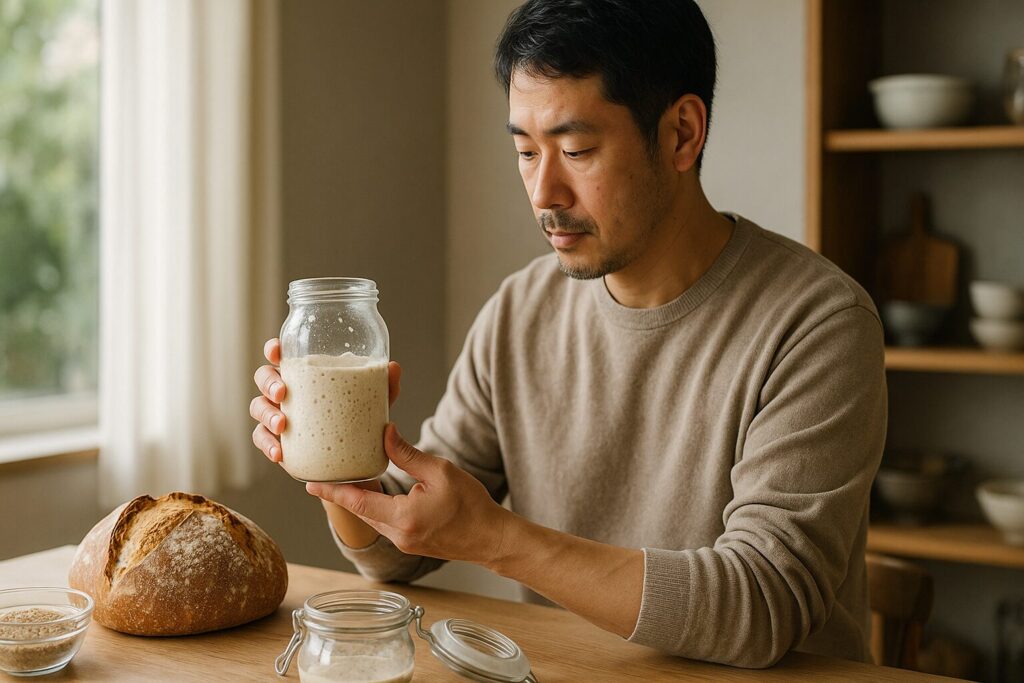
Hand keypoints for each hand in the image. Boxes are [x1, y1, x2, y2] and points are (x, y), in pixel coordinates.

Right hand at [249, 338, 402, 462]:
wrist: (356, 456)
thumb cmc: (358, 416)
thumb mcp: (373, 401)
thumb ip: (384, 385)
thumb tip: (393, 367)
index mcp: (305, 373)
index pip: (283, 355)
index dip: (274, 350)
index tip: (277, 351)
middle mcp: (287, 391)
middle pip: (264, 377)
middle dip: (269, 383)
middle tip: (283, 393)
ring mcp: (279, 415)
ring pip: (258, 408)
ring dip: (267, 414)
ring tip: (282, 424)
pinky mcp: (279, 441)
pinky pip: (264, 440)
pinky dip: (268, 445)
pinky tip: (279, 453)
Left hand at [306, 424, 509, 562]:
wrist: (491, 539)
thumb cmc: (472, 505)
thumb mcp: (441, 472)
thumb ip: (409, 455)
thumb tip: (386, 434)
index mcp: (403, 518)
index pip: (357, 503)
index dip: (332, 493)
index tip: (310, 485)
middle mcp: (398, 535)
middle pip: (360, 511)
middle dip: (343, 494)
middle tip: (325, 474)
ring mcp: (404, 543)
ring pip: (371, 519)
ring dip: (359, 501)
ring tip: (347, 480)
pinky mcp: (411, 544)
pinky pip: (384, 524)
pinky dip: (374, 508)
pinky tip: (374, 493)